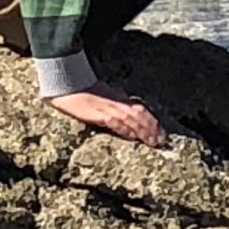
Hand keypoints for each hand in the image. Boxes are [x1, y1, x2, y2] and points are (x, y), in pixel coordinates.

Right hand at [47, 83, 168, 147]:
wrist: (67, 86)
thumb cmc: (82, 93)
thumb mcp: (103, 98)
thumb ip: (115, 105)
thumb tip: (126, 122)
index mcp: (119, 98)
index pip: (140, 109)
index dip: (152, 121)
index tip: (161, 133)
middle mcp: (117, 101)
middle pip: (140, 114)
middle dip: (152, 127)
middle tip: (162, 140)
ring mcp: (108, 106)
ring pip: (131, 118)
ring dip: (143, 130)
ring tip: (153, 141)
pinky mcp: (98, 112)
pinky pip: (115, 121)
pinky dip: (125, 129)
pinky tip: (132, 137)